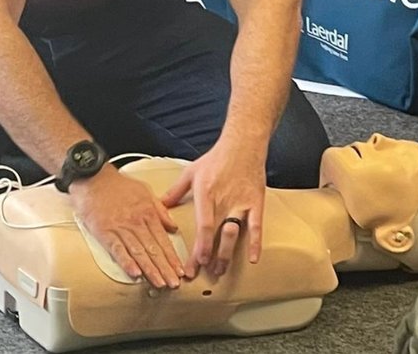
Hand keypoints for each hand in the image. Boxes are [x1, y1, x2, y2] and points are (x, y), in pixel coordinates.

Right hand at [68, 164, 183, 287]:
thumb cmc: (117, 183)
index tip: (180, 271)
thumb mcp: (144, 191)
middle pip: (154, 249)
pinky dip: (126, 262)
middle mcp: (136, 222)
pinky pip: (117, 249)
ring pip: (138, 252)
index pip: (163, 240)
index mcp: (147, 213)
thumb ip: (160, 209)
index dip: (172, 257)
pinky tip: (134, 273)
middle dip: (165, 268)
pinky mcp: (104, 231)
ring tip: (159, 284)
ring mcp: (120, 228)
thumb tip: (173, 226)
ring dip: (150, 269)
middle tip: (174, 285)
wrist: (92, 176)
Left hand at [161, 142, 265, 279]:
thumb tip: (160, 205)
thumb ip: (175, 191)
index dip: (200, 246)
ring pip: (234, 234)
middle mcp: (223, 200)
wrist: (243, 145)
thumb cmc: (216, 158)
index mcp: (206, 193)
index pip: (203, 225)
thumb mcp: (191, 172)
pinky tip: (253, 259)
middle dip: (211, 257)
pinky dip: (256, 243)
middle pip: (217, 235)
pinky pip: (257, 226)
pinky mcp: (256, 203)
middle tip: (205, 273)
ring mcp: (241, 202)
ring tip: (221, 269)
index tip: (195, 263)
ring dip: (228, 254)